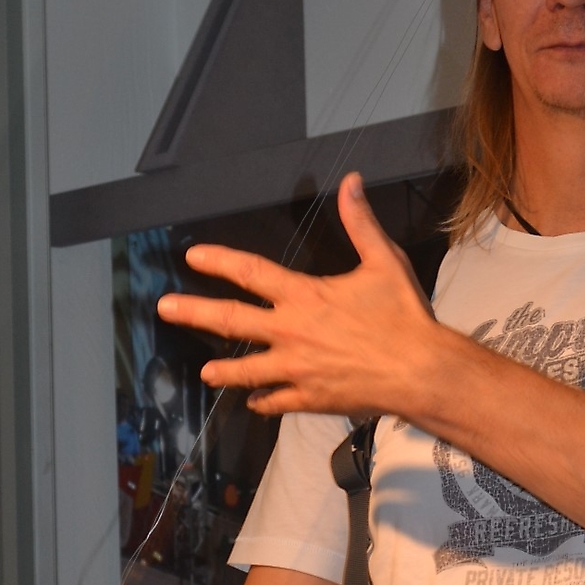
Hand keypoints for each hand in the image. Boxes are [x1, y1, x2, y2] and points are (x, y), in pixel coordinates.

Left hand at [157, 172, 437, 416]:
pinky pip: (275, 402)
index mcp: (304, 296)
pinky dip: (262, 402)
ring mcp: (296, 369)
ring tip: (205, 371)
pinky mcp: (309, 398)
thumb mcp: (383, 261)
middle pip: (231, 321)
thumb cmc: (404, 316)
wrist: (419, 371)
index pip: (250, 272)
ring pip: (245, 371)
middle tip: (165, 309)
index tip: (193, 257)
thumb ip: (360, 222)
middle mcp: (290, 332)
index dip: (218, 261)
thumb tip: (351, 182)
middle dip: (194, 312)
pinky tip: (254, 403)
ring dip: (223, 370)